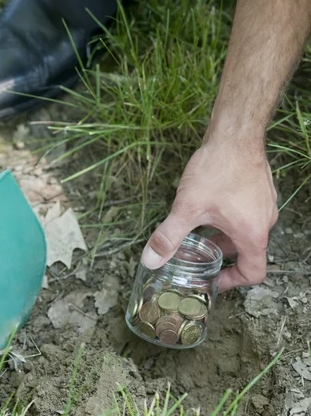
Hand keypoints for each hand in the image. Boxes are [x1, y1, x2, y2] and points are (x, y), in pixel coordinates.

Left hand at [141, 140, 278, 291]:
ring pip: (245, 233)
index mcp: (253, 234)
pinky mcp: (259, 191)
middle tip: (199, 259)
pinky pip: (246, 216)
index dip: (233, 283)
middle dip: (221, 258)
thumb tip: (150, 260)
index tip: (213, 281)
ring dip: (223, 238)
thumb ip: (168, 237)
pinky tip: (208, 211)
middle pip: (247, 253)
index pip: (253, 273)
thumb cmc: (219, 169)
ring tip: (200, 235)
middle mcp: (264, 222)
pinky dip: (229, 221)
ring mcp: (264, 205)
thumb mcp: (187, 208)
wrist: (235, 132)